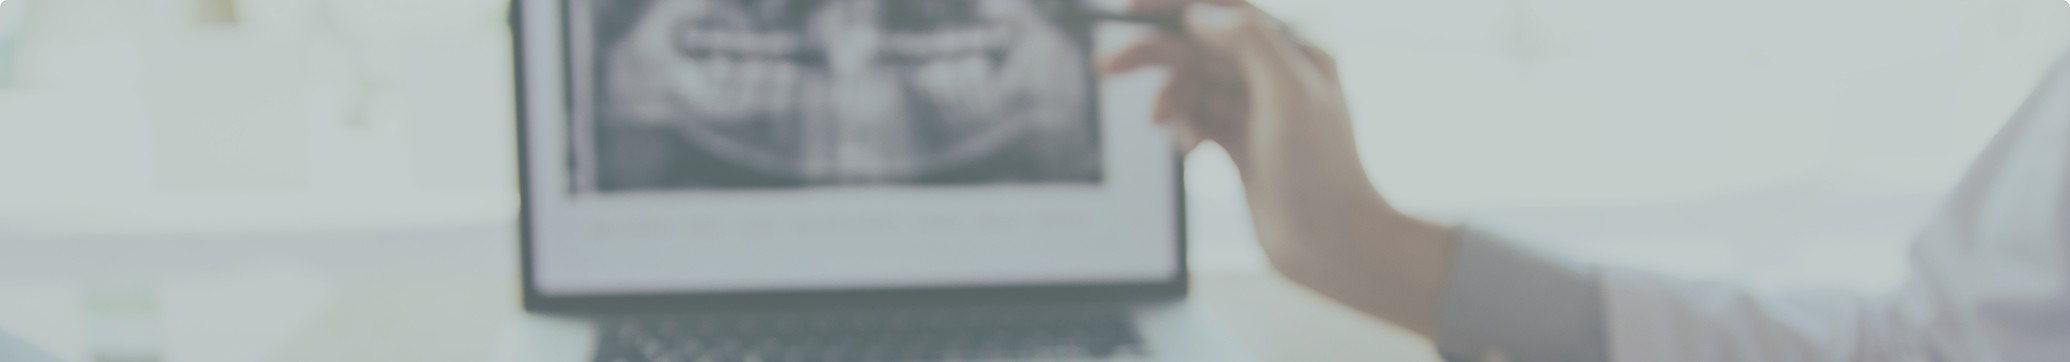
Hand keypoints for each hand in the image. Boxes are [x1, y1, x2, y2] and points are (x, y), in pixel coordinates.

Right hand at [1100, 0, 1455, 337]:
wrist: (1332, 246)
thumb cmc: (1322, 174)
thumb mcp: (1287, 96)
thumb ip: (1248, 43)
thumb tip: (1199, 14)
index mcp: (1295, 51)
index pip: (1226, 10)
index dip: (1175, 6)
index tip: (1129, 7)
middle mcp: (1275, 75)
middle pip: (1200, 47)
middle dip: (1153, 53)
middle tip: (1106, 67)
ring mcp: (1257, 111)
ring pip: (1194, 86)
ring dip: (1169, 100)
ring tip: (1160, 125)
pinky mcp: (1243, 143)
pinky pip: (1198, 119)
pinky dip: (1184, 128)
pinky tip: (1187, 149)